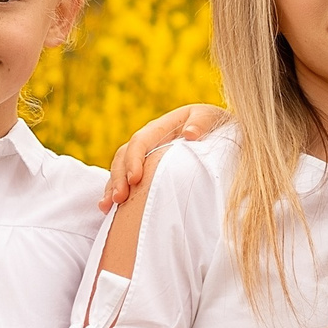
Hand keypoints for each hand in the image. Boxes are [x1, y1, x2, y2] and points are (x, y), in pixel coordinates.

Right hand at [99, 103, 226, 207]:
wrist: (219, 132)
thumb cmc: (216, 125)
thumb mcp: (211, 118)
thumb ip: (202, 122)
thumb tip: (190, 134)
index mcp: (161, 127)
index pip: (140, 141)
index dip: (134, 159)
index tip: (135, 179)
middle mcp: (148, 142)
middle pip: (124, 157)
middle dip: (118, 177)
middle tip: (119, 198)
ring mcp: (145, 157)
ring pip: (120, 169)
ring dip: (112, 187)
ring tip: (108, 207)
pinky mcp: (146, 171)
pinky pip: (125, 180)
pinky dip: (116, 192)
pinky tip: (109, 209)